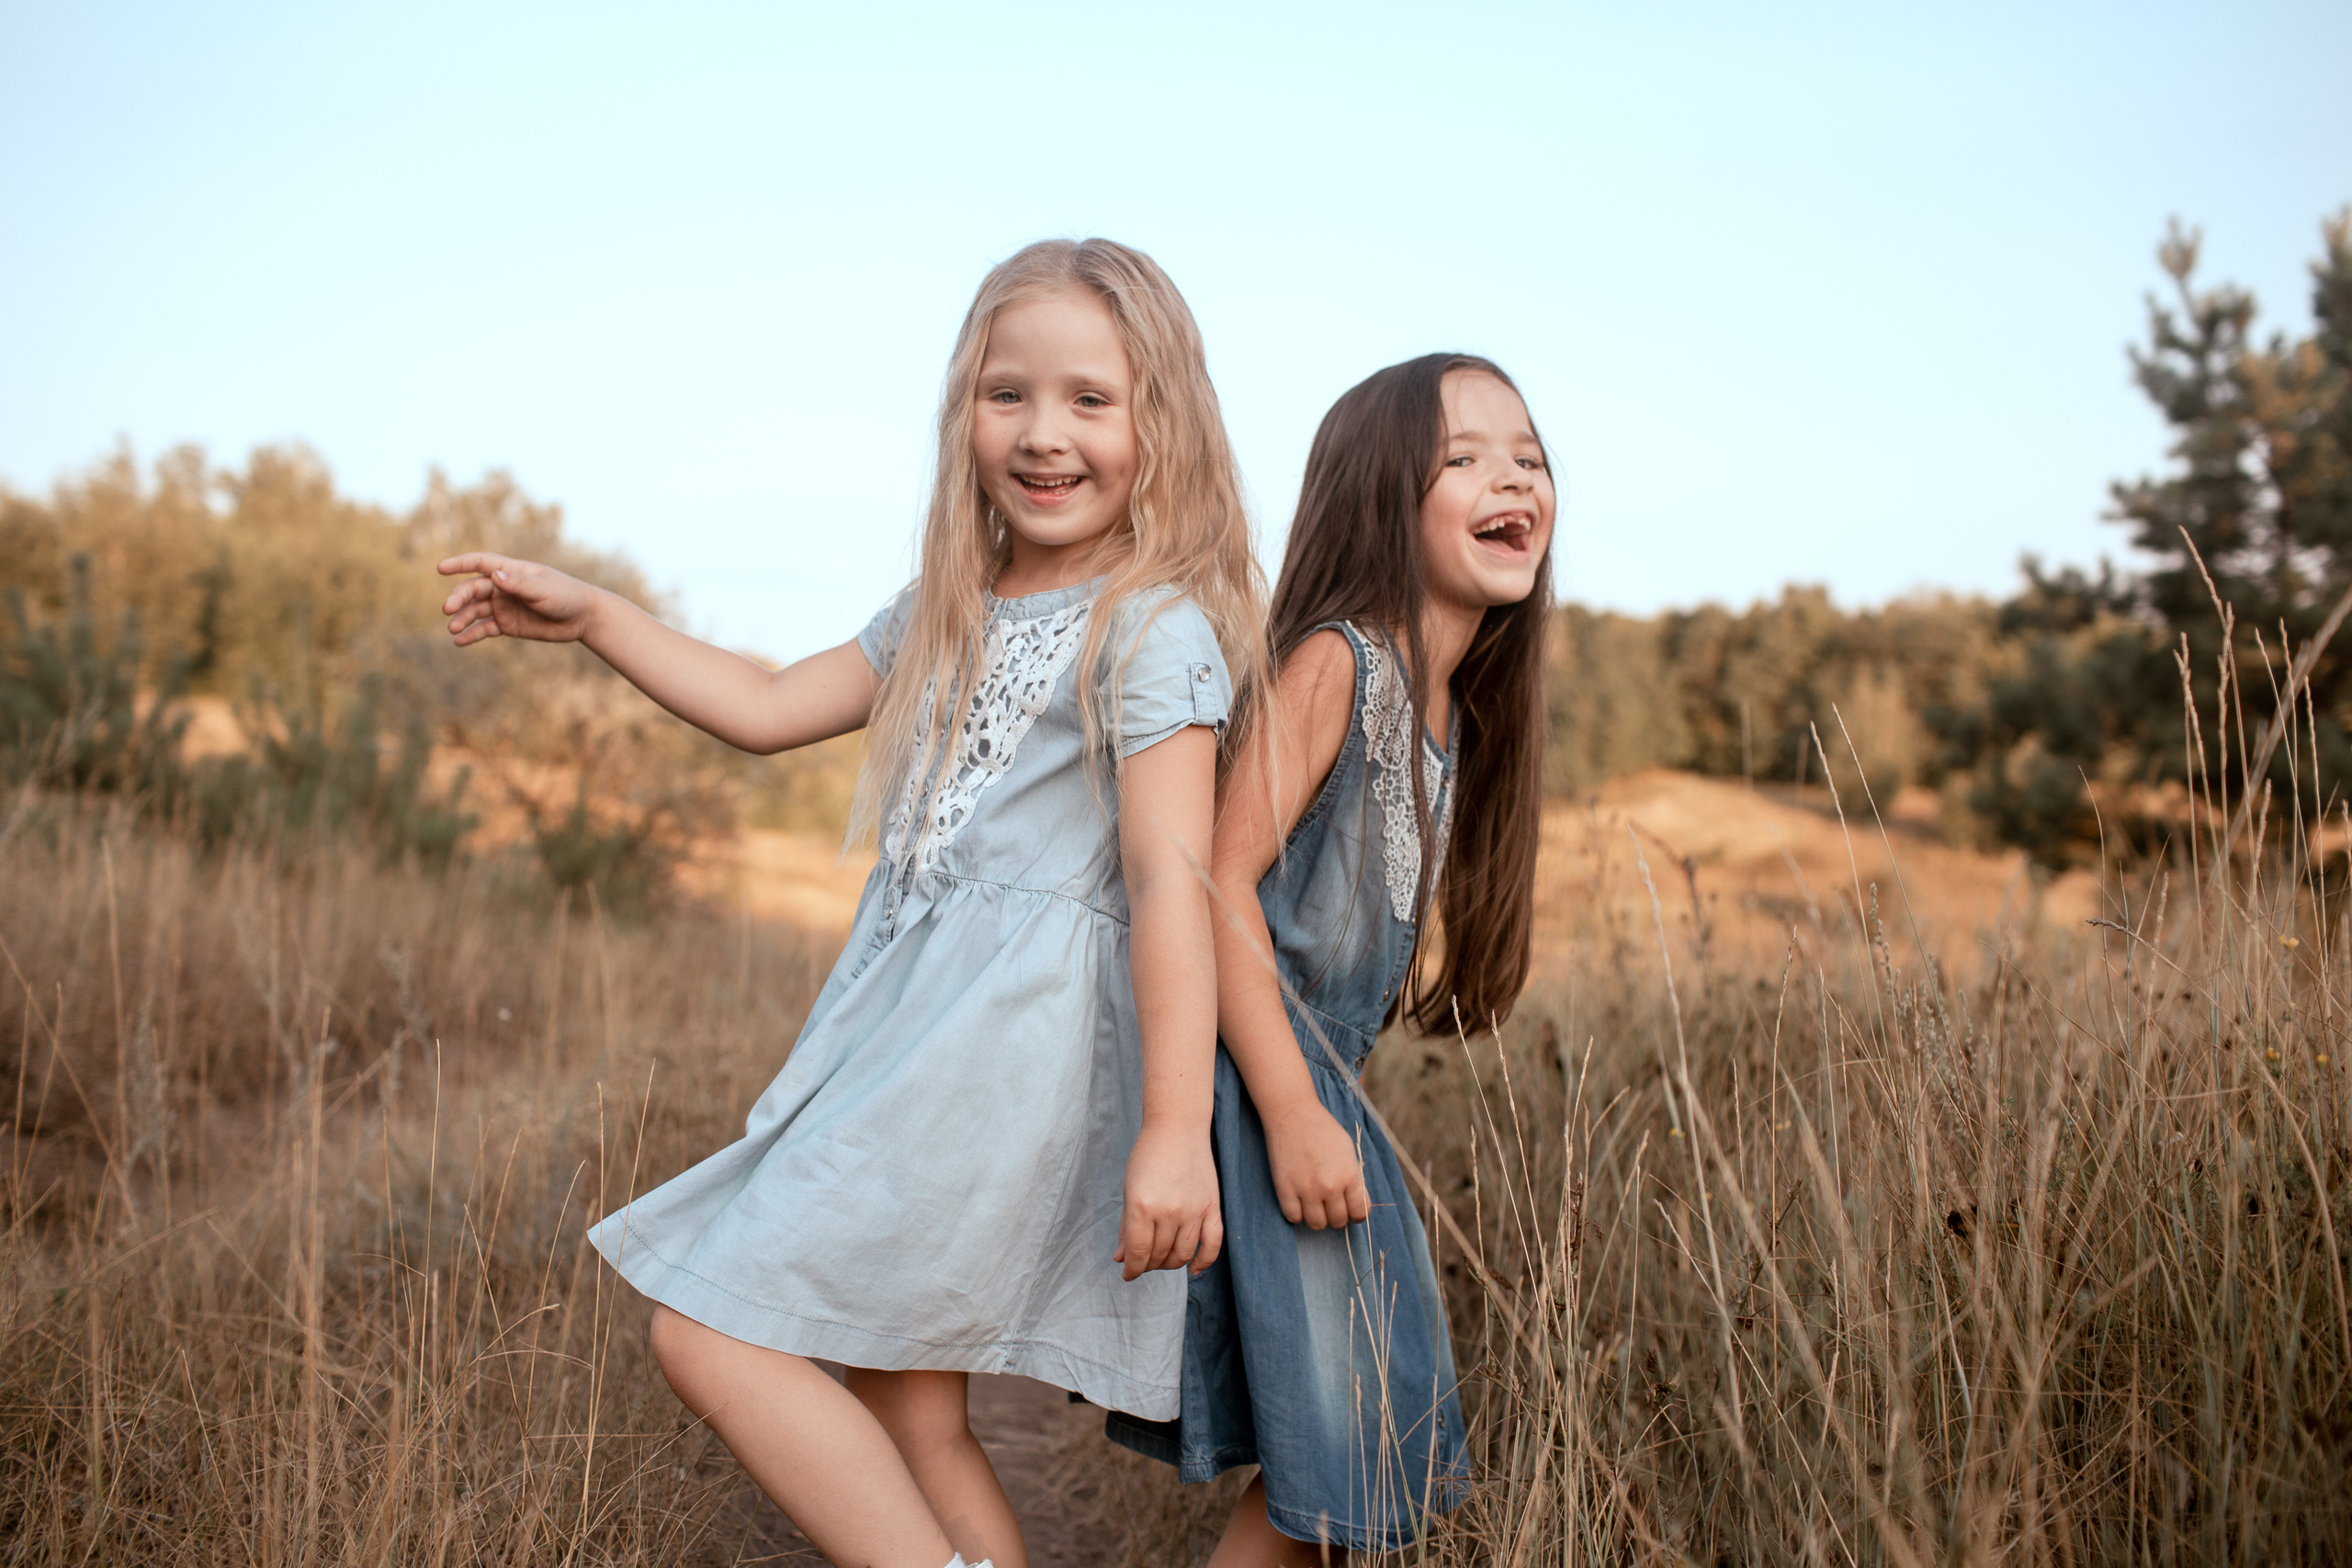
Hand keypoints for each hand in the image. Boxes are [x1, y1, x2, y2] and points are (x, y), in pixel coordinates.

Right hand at [438, 553, 601, 645]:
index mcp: (512, 571)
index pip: (481, 563)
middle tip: (448, 610)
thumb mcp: (543, 589)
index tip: (441, 569)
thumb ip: (519, 584)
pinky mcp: (508, 625)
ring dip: (462, 618)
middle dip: (459, 598)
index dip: (460, 564)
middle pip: (473, 590)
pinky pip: (485, 629)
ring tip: (453, 629)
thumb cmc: (566, 596)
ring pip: (476, 611)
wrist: (583, 618)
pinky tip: (459, 641)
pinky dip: (471, 634)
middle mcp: (504, 587)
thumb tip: (494, 575)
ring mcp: (504, 606)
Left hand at [1114, 1124, 1222, 1280]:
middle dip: (1148, 1265)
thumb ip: (1126, 1227)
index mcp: (1142, 1206)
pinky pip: (1212, 1244)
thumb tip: (1122, 1259)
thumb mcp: (1129, 1190)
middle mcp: (1169, 1211)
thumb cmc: (1147, 1157)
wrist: (1178, 1128)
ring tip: (1161, 1260)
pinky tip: (1193, 1270)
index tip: (1128, 1274)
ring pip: (1183, 1254)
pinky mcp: (1212, 1207)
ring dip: (1170, 1264)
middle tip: (1142, 1262)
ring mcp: (1194, 1210)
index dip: (1132, 1269)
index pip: (1138, 1252)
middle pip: (1159, 1255)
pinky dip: (1203, 1262)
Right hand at [1264, 1098, 1368, 1230]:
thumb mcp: (1348, 1151)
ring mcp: (1306, 1190)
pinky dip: (1297, 1213)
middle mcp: (1330, 1187)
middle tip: (1330, 1205)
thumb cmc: (1323, 1130)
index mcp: (1350, 1176)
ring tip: (1314, 1204)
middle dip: (1336, 1216)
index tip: (1350, 1210)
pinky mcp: (1285, 1189)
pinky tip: (1298, 1201)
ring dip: (1317, 1217)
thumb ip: (1354, 1179)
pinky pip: (1293, 1217)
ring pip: (1316, 1225)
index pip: (1360, 1213)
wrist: (1293, 1114)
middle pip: (1338, 1222)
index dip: (1356, 1214)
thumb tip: (1356, 1204)